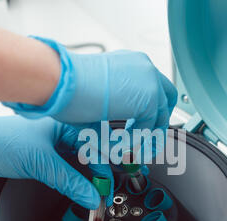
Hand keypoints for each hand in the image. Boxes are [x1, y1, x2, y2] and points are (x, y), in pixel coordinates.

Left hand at [0, 104, 112, 208]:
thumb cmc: (0, 141)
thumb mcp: (41, 163)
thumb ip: (69, 182)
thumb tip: (90, 196)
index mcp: (65, 125)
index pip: (94, 147)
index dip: (103, 169)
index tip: (106, 188)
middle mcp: (60, 134)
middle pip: (89, 156)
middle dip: (98, 176)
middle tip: (103, 194)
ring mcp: (51, 146)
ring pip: (77, 164)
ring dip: (85, 180)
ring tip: (93, 195)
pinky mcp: (42, 158)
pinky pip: (64, 170)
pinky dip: (73, 181)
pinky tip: (78, 189)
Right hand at [3, 36, 177, 130]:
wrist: (59, 79)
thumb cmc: (67, 86)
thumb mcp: (98, 98)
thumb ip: (115, 111)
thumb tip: (119, 134)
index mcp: (132, 63)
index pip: (155, 89)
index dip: (151, 113)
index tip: (144, 130)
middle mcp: (144, 68)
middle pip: (167, 100)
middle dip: (157, 124)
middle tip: (146, 144)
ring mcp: (150, 81)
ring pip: (159, 116)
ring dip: (146, 136)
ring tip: (131, 151)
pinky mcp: (149, 98)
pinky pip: (150, 127)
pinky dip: (138, 140)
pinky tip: (122, 145)